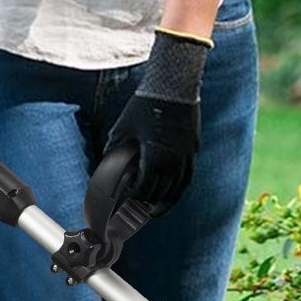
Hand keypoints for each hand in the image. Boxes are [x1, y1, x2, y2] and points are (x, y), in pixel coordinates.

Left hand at [104, 28, 210, 206]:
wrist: (174, 85)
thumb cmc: (144, 105)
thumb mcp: (123, 129)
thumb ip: (115, 152)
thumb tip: (107, 171)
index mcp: (155, 158)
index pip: (143, 189)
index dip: (131, 200)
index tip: (123, 205)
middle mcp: (173, 162)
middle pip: (159, 194)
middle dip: (144, 206)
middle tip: (133, 215)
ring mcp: (186, 158)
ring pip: (176, 190)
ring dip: (163, 203)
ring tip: (153, 213)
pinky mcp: (193, 151)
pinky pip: (187, 178)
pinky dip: (178, 190)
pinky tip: (171, 195)